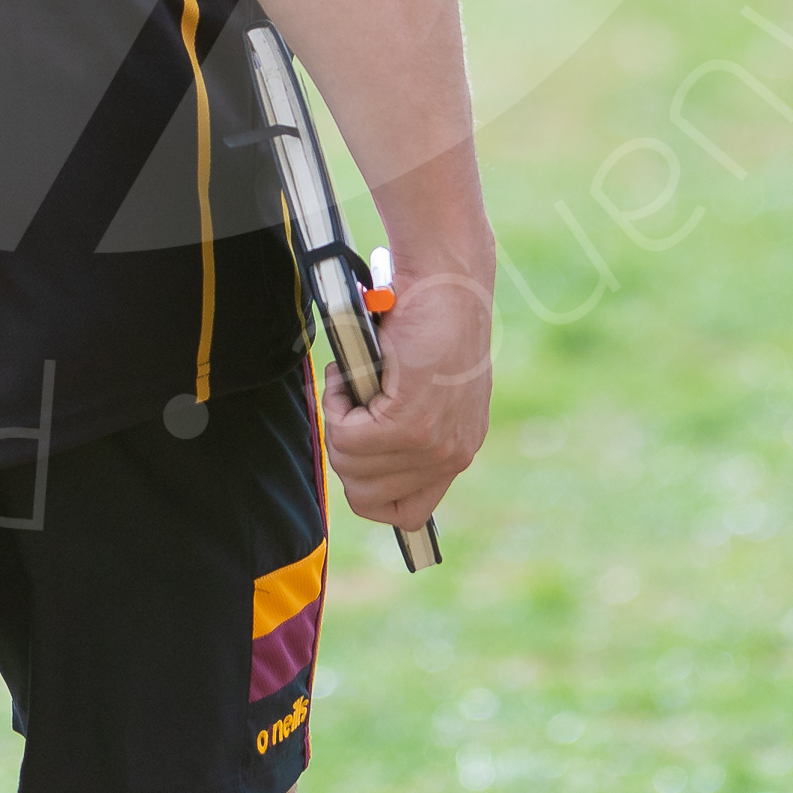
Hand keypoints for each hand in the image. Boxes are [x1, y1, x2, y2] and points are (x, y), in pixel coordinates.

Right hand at [322, 268, 492, 534]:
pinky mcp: (410, 423)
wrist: (447, 278)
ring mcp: (431, 445)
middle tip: (351, 404)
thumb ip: (406, 424)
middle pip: (367, 499)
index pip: (408, 513)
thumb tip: (358, 455)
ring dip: (339, 420)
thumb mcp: (427, 385)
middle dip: (344, 452)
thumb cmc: (429, 315)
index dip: (370, 489)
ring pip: (350, 467)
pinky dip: (337, 403)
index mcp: (456, 449)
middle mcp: (451, 457)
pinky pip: (347, 437)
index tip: (357, 451)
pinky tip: (352, 371)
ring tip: (354, 378)